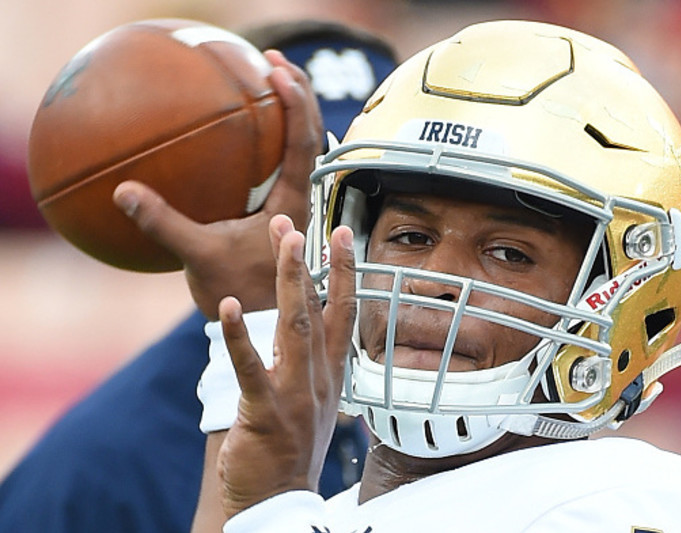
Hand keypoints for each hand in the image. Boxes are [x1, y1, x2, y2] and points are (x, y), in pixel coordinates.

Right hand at [113, 50, 322, 317]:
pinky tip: (255, 131)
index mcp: (292, 203)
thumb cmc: (241, 295)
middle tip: (274, 60)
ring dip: (291, 113)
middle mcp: (301, 199)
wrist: (265, 328)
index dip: (295, 102)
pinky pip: (285, 167)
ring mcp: (295, 207)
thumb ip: (165, 223)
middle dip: (298, 93)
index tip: (277, 71)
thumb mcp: (200, 257)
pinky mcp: (283, 216)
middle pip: (311, 134)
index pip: (303, 141)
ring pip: (302, 150)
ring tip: (272, 81)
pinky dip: (276, 139)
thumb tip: (123, 192)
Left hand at [216, 216, 355, 516]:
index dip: (346, 272)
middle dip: (309, 262)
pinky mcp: (265, 412)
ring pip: (294, 327)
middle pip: (318, 309)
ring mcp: (295, 394)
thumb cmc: (291, 447)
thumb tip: (303, 322)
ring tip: (283, 243)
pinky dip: (239, 337)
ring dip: (289, 281)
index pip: (344, 312)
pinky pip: (251, 368)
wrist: (280, 501)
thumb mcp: (312, 399)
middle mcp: (319, 378)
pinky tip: (228, 308)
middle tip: (296, 223)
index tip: (345, 234)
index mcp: (330, 373)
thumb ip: (308, 360)